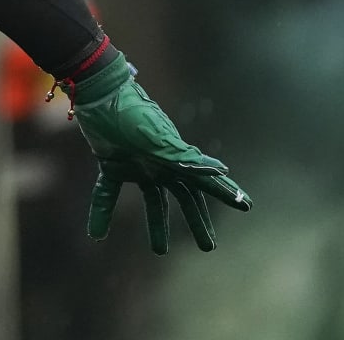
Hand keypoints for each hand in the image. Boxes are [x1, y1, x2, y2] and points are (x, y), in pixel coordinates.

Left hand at [67, 50, 252, 253]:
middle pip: (183, 197)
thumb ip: (185, 158)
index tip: (246, 205)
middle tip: (208, 246)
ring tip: (159, 251)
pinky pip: (107, 192)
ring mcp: (136, 164)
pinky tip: (97, 233)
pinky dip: (102, 212)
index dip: (225, 193)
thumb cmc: (132, 114)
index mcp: (175, 157)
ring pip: (152, 199)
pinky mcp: (111, 163)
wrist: (99, 93)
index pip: (204, 181)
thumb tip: (222, 171)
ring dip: (155, 223)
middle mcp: (159, 163)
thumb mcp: (158, 139)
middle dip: (196, 221)